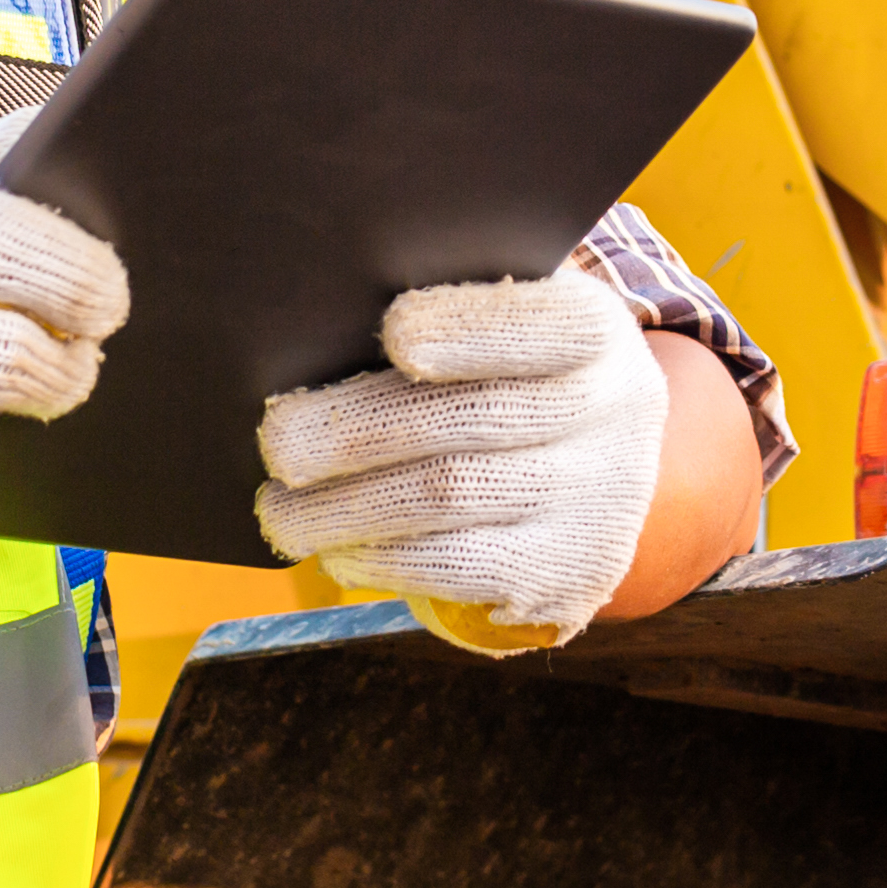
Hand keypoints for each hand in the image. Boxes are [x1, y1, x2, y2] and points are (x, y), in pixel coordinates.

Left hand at [253, 268, 667, 650]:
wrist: (601, 475)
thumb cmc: (516, 375)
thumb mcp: (514, 324)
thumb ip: (447, 312)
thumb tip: (318, 329)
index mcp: (596, 331)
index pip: (546, 325)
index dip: (472, 329)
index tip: (392, 333)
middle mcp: (609, 415)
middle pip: (474, 419)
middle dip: (360, 430)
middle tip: (277, 441)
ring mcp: (592, 503)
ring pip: (452, 499)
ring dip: (348, 508)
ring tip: (280, 513)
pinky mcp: (563, 575)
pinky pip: (460, 569)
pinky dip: (384, 558)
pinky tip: (336, 550)